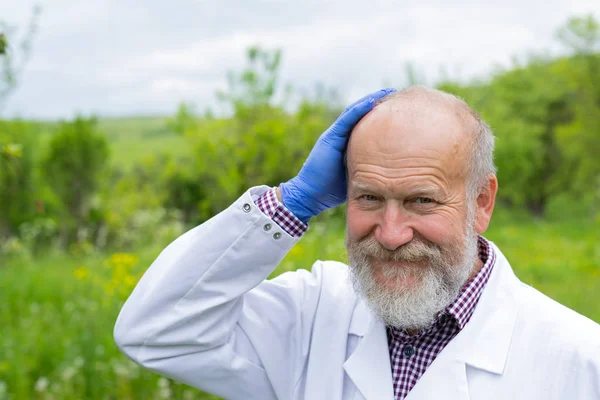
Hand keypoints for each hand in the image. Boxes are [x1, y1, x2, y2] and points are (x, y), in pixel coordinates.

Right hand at [280, 88, 395, 222]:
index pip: (366, 124)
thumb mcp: (356, 175)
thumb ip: (368, 168)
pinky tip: (372, 101)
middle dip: (378, 103)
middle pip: (362, 114)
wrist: (310, 195)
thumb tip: (391, 171)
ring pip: (355, 112)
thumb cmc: (332, 190)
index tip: (399, 108)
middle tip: (396, 94)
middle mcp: (341, 136)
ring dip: (371, 100)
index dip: (380, 114)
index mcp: (348, 143)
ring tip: (387, 92)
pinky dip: (359, 109)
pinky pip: (347, 120)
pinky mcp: (330, 138)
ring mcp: (334, 135)